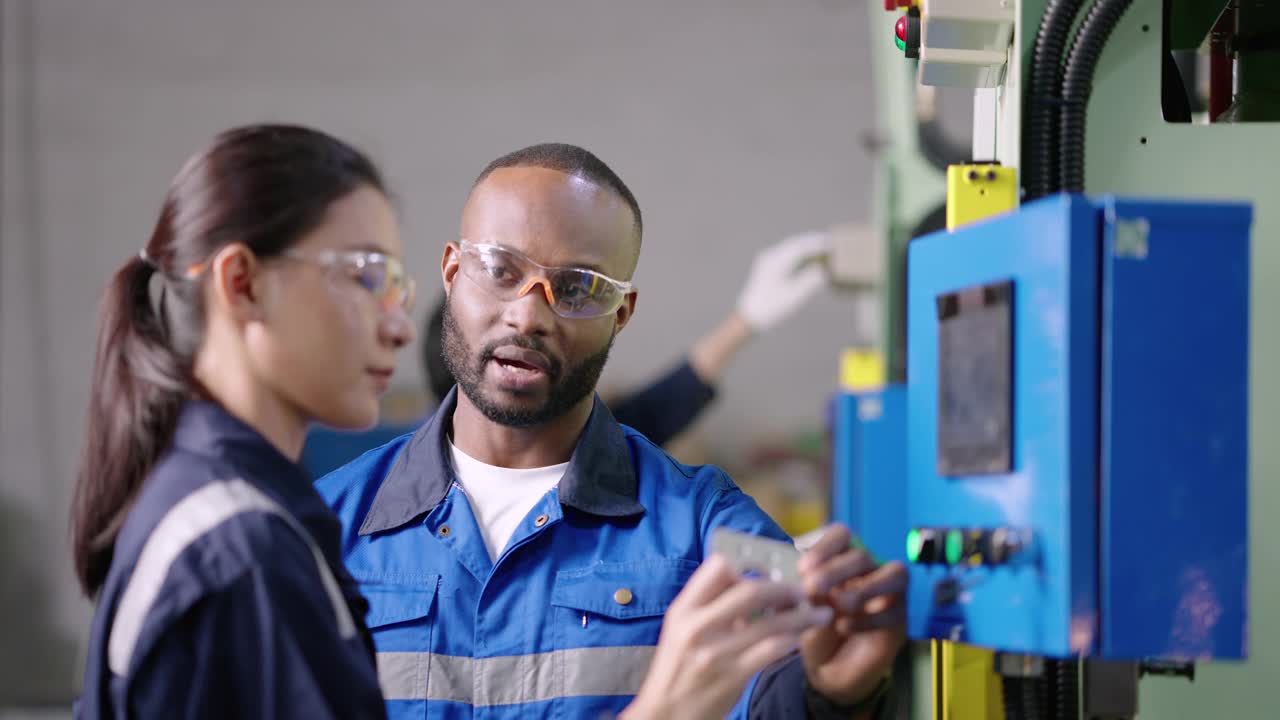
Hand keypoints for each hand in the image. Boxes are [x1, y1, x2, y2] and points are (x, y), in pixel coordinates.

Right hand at [621, 554, 833, 719]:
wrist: (666, 713)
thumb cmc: (679, 669)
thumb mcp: (681, 630)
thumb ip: (710, 606)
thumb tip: (749, 582)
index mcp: (684, 609)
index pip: (718, 567)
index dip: (749, 564)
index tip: (770, 569)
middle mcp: (697, 626)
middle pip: (750, 590)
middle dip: (784, 588)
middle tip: (802, 591)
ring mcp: (715, 652)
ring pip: (770, 622)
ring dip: (801, 615)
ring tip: (819, 614)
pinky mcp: (732, 676)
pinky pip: (772, 650)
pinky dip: (791, 639)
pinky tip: (800, 637)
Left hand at [735, 231, 830, 331]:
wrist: (747, 317)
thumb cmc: (771, 308)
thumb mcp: (794, 296)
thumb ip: (810, 281)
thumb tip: (821, 270)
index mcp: (776, 261)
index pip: (800, 246)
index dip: (816, 244)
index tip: (830, 243)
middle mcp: (769, 257)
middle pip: (794, 244)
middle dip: (811, 242)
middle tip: (828, 242)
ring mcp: (766, 262)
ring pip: (789, 249)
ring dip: (804, 249)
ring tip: (820, 249)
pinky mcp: (766, 269)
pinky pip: (785, 257)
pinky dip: (798, 256)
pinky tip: (806, 260)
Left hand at [797, 524, 907, 706]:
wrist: (828, 669)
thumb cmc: (815, 630)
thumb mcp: (802, 612)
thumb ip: (805, 595)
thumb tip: (808, 582)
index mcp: (841, 560)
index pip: (842, 536)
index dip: (825, 546)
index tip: (803, 568)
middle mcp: (868, 571)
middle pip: (862, 556)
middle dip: (836, 570)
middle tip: (813, 588)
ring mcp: (889, 594)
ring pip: (894, 574)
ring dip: (863, 588)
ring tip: (838, 606)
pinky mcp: (900, 619)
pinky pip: (895, 610)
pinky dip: (868, 619)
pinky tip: (844, 627)